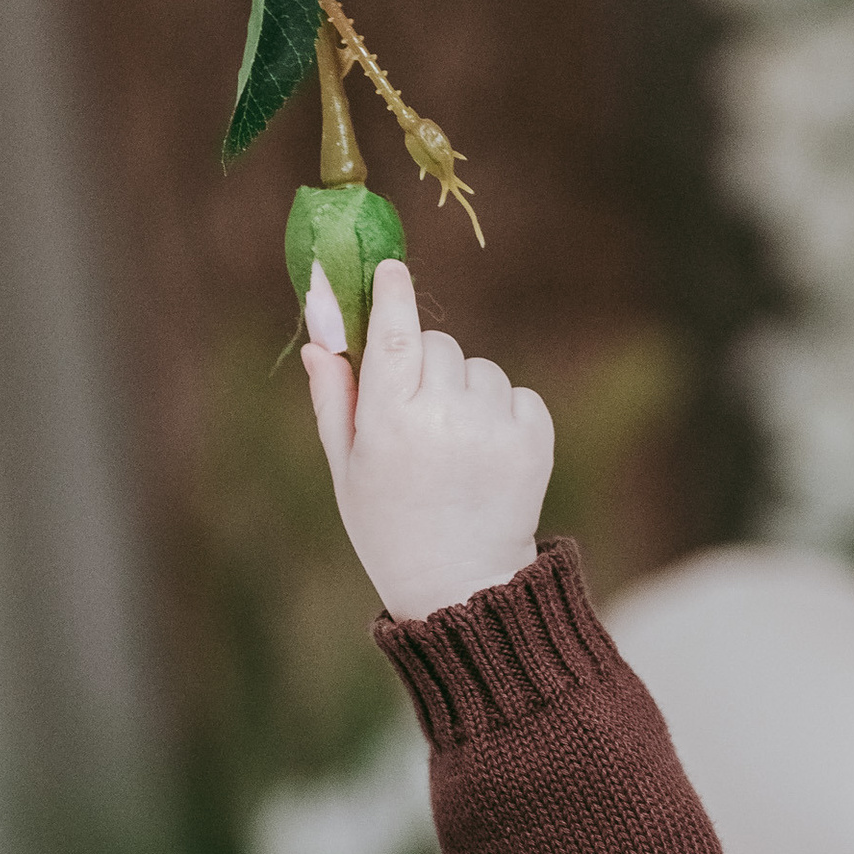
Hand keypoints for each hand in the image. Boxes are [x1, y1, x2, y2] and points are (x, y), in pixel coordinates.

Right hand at [304, 257, 554, 623]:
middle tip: (418, 416)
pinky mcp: (534, 439)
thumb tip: (319, 337)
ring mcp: (493, 428)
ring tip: (454, 448)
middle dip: (426, 363)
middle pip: (439, 344)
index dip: (393, 295)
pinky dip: (504, 414)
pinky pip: (517, 394)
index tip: (391, 268)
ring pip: (480, 368)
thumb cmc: (389, 523)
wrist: (462, 585)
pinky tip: (486, 455)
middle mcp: (444, 418)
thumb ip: (334, 398)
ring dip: (467, 391)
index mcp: (389, 423)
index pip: (395, 336)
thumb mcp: (346, 467)